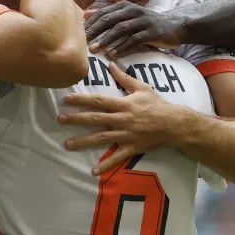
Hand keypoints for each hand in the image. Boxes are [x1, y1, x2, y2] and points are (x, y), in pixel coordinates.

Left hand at [58, 62, 181, 174]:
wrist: (175, 124)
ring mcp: (126, 135)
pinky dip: (106, 165)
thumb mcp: (141, 88)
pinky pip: (117, 158)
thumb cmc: (157, 104)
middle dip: (76, 119)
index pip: (99, 101)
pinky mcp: (131, 148)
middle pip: (95, 118)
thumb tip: (111, 64)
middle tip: (60, 119)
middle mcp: (122, 119)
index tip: (67, 99)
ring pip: (101, 138)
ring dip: (84, 141)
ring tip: (67, 144)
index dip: (82, 99)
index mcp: (123, 104)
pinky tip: (93, 171)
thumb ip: (124, 77)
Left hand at [83, 1, 184, 57]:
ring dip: (106, 39)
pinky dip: (122, 47)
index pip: (103, 12)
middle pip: (110, 19)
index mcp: (124, 6)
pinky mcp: (152, 32)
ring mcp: (143, 21)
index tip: (78, 33)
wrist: (173, 26)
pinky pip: (134, 39)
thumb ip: (108, 15)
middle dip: (95, 31)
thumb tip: (85, 14)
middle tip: (82, 42)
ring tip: (94, 49)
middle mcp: (132, 11)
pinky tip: (112, 54)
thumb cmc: (145, 23)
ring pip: (121, 29)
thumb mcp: (127, 16)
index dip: (90, 22)